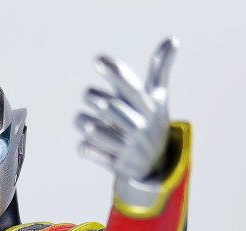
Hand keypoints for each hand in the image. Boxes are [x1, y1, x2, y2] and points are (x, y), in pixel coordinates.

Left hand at [76, 38, 178, 179]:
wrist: (154, 165)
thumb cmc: (150, 122)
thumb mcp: (157, 98)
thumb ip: (159, 70)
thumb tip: (172, 39)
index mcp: (148, 106)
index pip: (131, 86)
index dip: (115, 73)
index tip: (97, 60)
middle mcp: (139, 126)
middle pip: (107, 106)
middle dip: (93, 98)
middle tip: (90, 97)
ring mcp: (127, 146)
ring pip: (91, 128)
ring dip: (82, 121)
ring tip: (84, 121)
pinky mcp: (115, 164)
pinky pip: (87, 149)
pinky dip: (84, 146)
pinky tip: (89, 144)